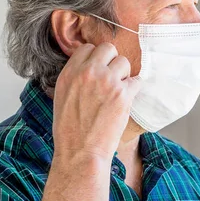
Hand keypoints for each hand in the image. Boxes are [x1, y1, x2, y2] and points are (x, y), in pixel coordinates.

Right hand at [51, 43, 141, 160]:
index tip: (98, 69)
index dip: (95, 58)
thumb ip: (75, 77)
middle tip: (111, 77)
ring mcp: (107, 81)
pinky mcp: (123, 94)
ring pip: (124, 61)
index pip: (87, 48)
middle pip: (108, 48)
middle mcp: (88, 73)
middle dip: (112, 61)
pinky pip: (137, 80)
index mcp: (70, 73)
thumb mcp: (62, 96)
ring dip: (124, 74)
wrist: (81, 152)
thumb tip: (88, 65)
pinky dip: (135, 88)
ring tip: (118, 90)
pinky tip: (128, 98)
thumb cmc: (70, 130)